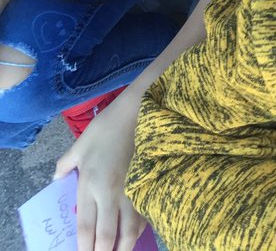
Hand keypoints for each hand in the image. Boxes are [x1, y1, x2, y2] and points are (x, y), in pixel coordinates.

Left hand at [55, 96, 145, 250]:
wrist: (141, 109)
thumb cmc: (109, 125)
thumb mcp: (81, 143)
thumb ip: (66, 163)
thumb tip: (56, 178)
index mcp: (90, 184)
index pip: (85, 227)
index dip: (84, 247)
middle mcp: (110, 193)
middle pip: (107, 235)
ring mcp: (132, 190)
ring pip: (129, 230)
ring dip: (123, 246)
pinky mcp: (149, 184)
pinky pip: (144, 215)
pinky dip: (139, 229)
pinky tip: (135, 233)